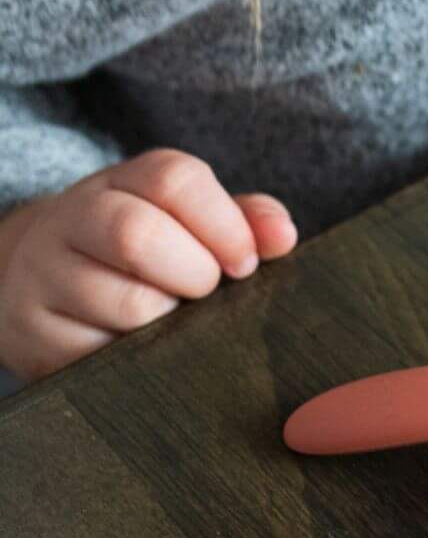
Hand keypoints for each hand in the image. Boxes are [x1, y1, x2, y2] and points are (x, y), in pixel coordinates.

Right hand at [0, 149, 296, 380]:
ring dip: (173, 321)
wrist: (45, 288)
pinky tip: (146, 348)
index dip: (225, 224)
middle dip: (195, 274)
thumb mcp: (189, 227)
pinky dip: (143, 357)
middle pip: (139, 235)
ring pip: (129, 303)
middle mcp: (73, 219)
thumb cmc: (143, 259)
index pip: (174, 179)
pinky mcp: (35, 333)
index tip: (244, 262)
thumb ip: (243, 223)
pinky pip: (104, 353)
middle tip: (206, 293)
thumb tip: (282, 235)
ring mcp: (45, 275)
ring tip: (174, 320)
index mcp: (121, 183)